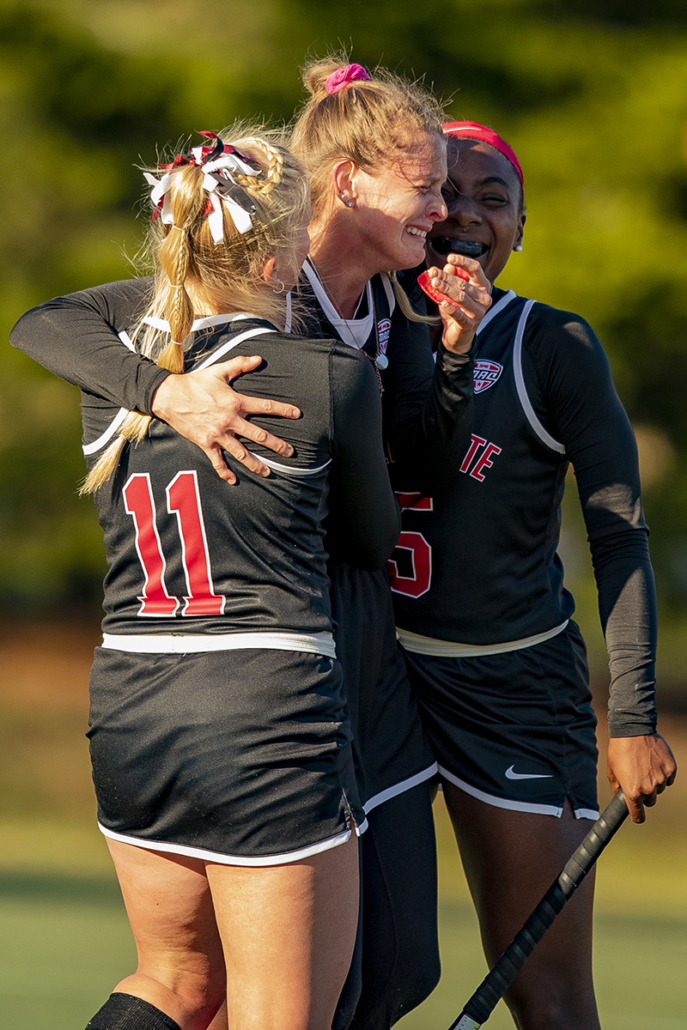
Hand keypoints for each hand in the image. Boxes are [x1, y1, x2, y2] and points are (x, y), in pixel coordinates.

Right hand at [151, 354, 299, 483]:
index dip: (282, 409)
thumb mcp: (218, 371)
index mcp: (235, 402)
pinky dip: (224, 471)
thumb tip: (258, 358)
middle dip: (276, 444)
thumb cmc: (195, 383)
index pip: (264, 406)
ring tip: (268, 472)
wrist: (169, 396)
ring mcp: (218, 434)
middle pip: (258, 435)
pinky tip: (233, 480)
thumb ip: (240, 364)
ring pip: (241, 453)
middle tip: (290, 452)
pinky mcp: (206, 443)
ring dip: (255, 463)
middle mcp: (230, 421)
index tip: (297, 414)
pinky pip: (217, 461)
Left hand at [424, 254, 491, 353]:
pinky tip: (442, 303)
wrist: (459, 336)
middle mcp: (484, 298)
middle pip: (464, 283)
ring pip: (461, 297)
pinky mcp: (469, 324)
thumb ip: (453, 277)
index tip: (450, 257)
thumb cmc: (458, 309)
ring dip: (446, 289)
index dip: (463, 261)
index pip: (475, 269)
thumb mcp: (454, 291)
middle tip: (434, 273)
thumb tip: (448, 265)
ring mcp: (478, 312)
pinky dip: (450, 308)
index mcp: (483, 286)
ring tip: (435, 283)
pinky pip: (459, 314)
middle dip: (447, 277)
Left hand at [607, 733, 676, 823]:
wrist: (632, 731)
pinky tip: (653, 762)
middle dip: (645, 795)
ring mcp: (661, 779)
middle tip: (638, 780)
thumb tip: (619, 797)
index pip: (638, 815)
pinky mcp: (671, 769)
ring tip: (644, 766)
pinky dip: (662, 774)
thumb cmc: (619, 750)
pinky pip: (668, 778)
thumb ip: (616, 788)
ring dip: (654, 782)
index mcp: (633, 792)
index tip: (637, 814)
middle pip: (650, 801)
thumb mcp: (612, 771)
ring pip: (659, 789)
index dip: (637, 816)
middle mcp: (649, 788)